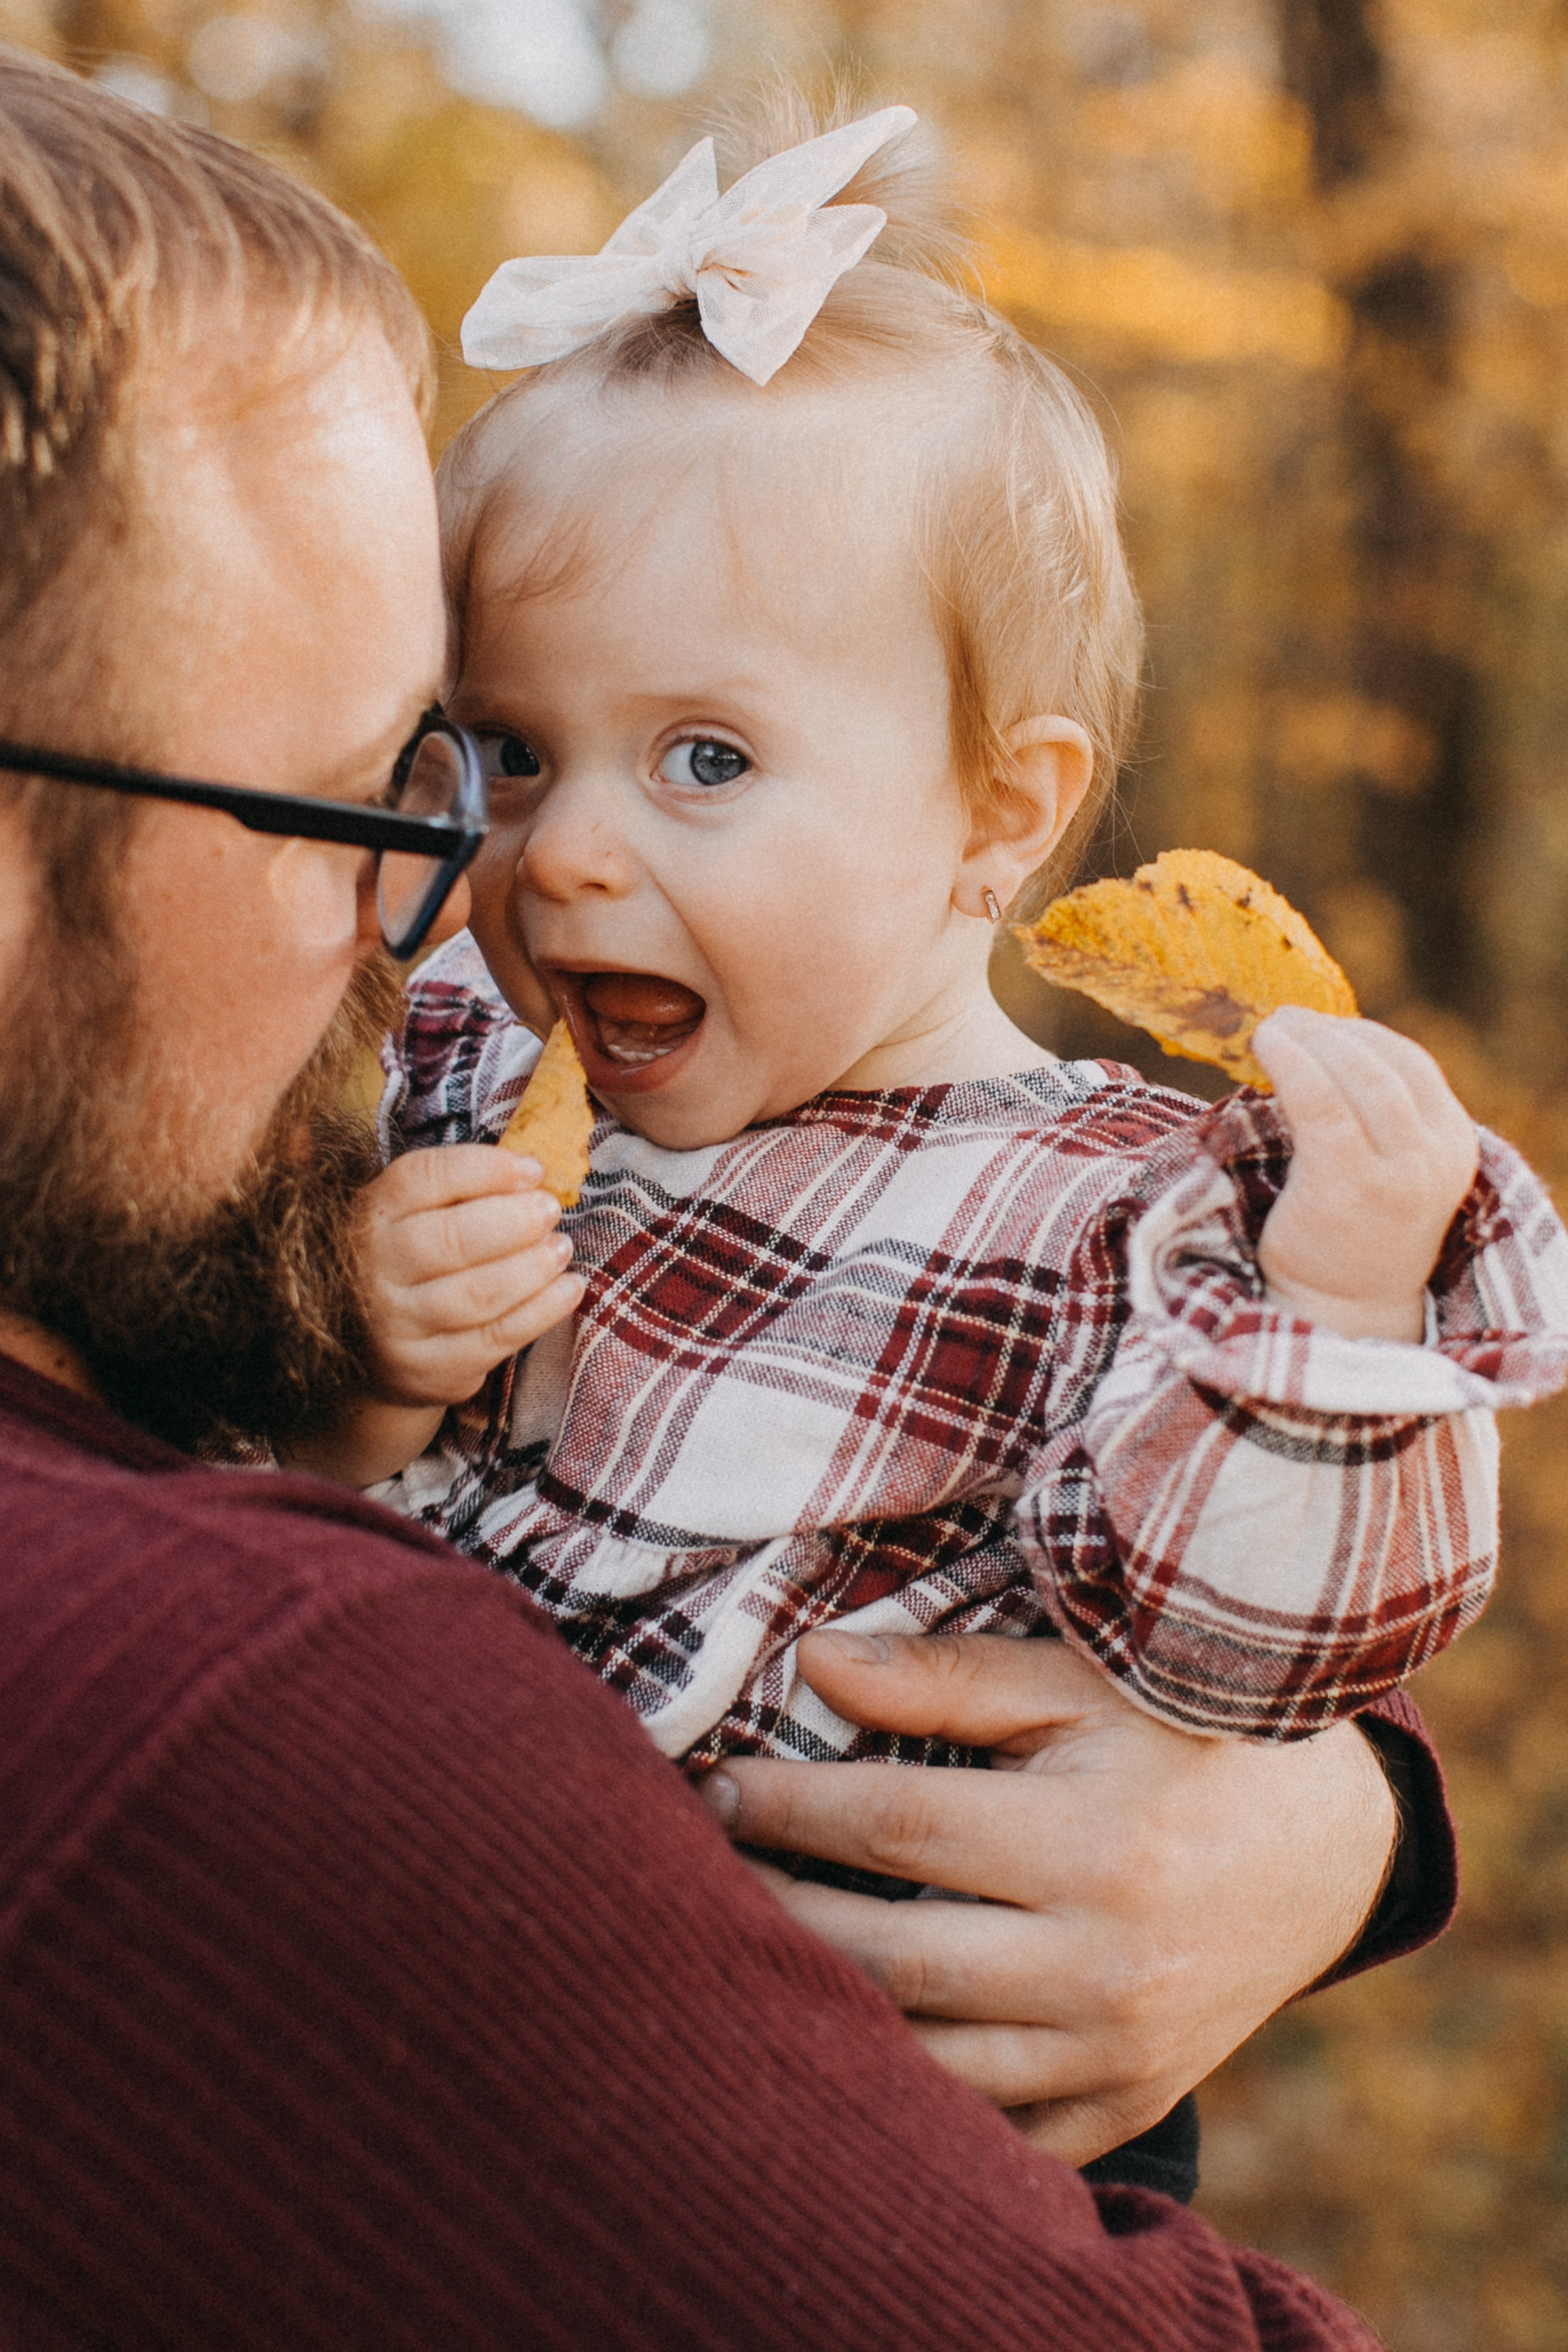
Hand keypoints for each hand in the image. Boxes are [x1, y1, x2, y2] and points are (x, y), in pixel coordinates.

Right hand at [357, 1143, 584, 1406]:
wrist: (373, 1349)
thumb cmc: (415, 1259)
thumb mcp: (418, 1213)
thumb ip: (465, 1189)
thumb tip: (536, 1174)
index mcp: (372, 1213)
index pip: (422, 1179)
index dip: (485, 1169)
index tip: (533, 1170)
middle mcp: (374, 1268)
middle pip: (452, 1239)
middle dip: (516, 1221)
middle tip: (551, 1210)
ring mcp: (397, 1324)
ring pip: (479, 1293)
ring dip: (534, 1267)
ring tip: (561, 1248)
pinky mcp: (428, 1367)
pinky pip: (496, 1337)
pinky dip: (543, 1310)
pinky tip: (569, 1288)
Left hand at [698, 1630, 1396, 2165]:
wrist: (1327, 1854)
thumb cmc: (1187, 1739)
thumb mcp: (1085, 1681)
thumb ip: (948, 1676)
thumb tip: (813, 1663)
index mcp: (1098, 1844)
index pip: (898, 1826)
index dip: (790, 1804)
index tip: (712, 1782)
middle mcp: (1108, 1965)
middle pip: (892, 1956)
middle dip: (776, 1910)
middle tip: (693, 1868)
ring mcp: (1118, 2053)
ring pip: (927, 2056)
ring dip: (822, 2007)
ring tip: (742, 1950)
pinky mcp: (1126, 2104)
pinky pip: (994, 2128)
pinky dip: (909, 2095)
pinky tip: (839, 2039)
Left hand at [1252, 1006, 1477, 1340]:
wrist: (1344, 1309)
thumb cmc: (1353, 1230)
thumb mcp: (1388, 1166)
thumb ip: (1376, 1114)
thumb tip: (1319, 1039)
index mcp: (1454, 1144)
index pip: (1412, 1063)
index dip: (1360, 1033)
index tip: (1314, 1026)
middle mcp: (1436, 1157)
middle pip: (1384, 1065)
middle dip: (1329, 1032)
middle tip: (1284, 1020)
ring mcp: (1397, 1173)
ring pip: (1357, 1077)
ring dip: (1309, 1042)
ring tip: (1270, 1030)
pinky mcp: (1349, 1185)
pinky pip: (1320, 1106)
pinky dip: (1292, 1066)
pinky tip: (1266, 1050)